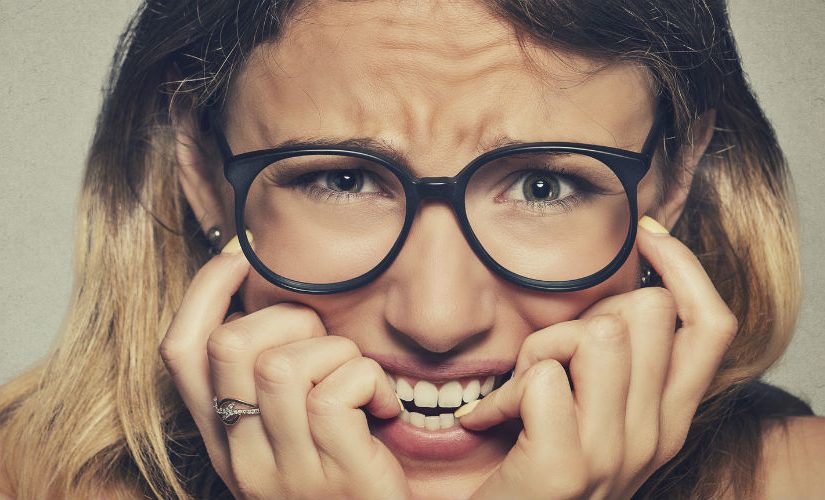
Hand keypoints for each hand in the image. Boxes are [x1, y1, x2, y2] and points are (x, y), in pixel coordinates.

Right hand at [159, 246, 409, 498]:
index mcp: (222, 438)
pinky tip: (382, 407)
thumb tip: (268, 299)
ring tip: (357, 379)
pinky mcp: (337, 475)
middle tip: (325, 342)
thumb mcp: (287, 430)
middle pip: (229, 347)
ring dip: (335, 352)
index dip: (204, 292)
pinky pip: (336, 393)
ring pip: (283, 366)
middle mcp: (241, 457)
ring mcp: (285, 472)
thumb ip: (266, 382)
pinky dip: (369, 381)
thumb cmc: (341, 473)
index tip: (240, 255)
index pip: (180, 354)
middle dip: (287, 318)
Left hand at [458, 220, 737, 498]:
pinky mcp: (562, 468)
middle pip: (646, 313)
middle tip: (545, 361)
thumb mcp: (599, 418)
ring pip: (596, 334)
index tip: (647, 237)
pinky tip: (486, 421)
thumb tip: (617, 297)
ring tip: (517, 393)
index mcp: (668, 419)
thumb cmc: (540, 469)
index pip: (711, 324)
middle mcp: (654, 436)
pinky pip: (542, 378)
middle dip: (584, 318)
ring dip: (541, 351)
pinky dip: (504, 392)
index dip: (686, 269)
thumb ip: (618, 367)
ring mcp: (613, 455)